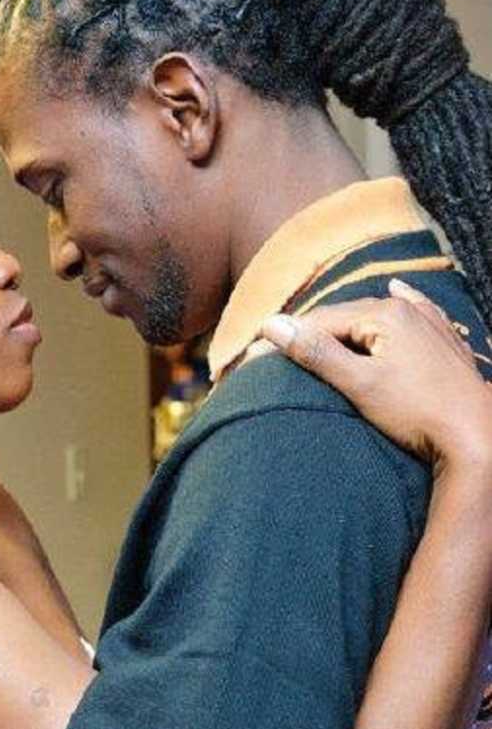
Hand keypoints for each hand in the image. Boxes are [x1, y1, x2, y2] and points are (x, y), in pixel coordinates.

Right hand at [260, 278, 491, 477]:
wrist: (476, 439)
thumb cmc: (417, 413)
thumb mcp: (358, 384)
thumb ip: (315, 352)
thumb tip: (272, 324)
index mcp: (385, 314)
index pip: (322, 320)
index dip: (290, 337)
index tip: (259, 355)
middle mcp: (409, 310)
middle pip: (348, 317)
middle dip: (317, 332)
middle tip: (284, 351)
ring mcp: (431, 325)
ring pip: (378, 316)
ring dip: (349, 325)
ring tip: (320, 335)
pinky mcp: (446, 343)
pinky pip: (417, 314)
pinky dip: (402, 306)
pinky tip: (400, 290)